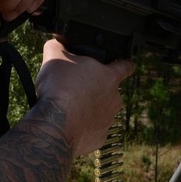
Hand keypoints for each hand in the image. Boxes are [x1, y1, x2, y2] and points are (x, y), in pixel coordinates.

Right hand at [35, 39, 134, 157]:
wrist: (55, 125)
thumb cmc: (59, 89)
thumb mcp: (54, 56)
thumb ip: (58, 45)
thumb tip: (57, 43)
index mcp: (109, 77)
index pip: (126, 65)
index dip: (124, 63)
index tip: (122, 63)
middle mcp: (114, 99)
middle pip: (109, 91)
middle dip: (95, 89)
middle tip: (74, 88)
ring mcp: (108, 120)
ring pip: (100, 111)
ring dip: (88, 108)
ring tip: (67, 107)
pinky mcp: (99, 138)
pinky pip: (91, 130)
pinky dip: (82, 127)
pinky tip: (68, 123)